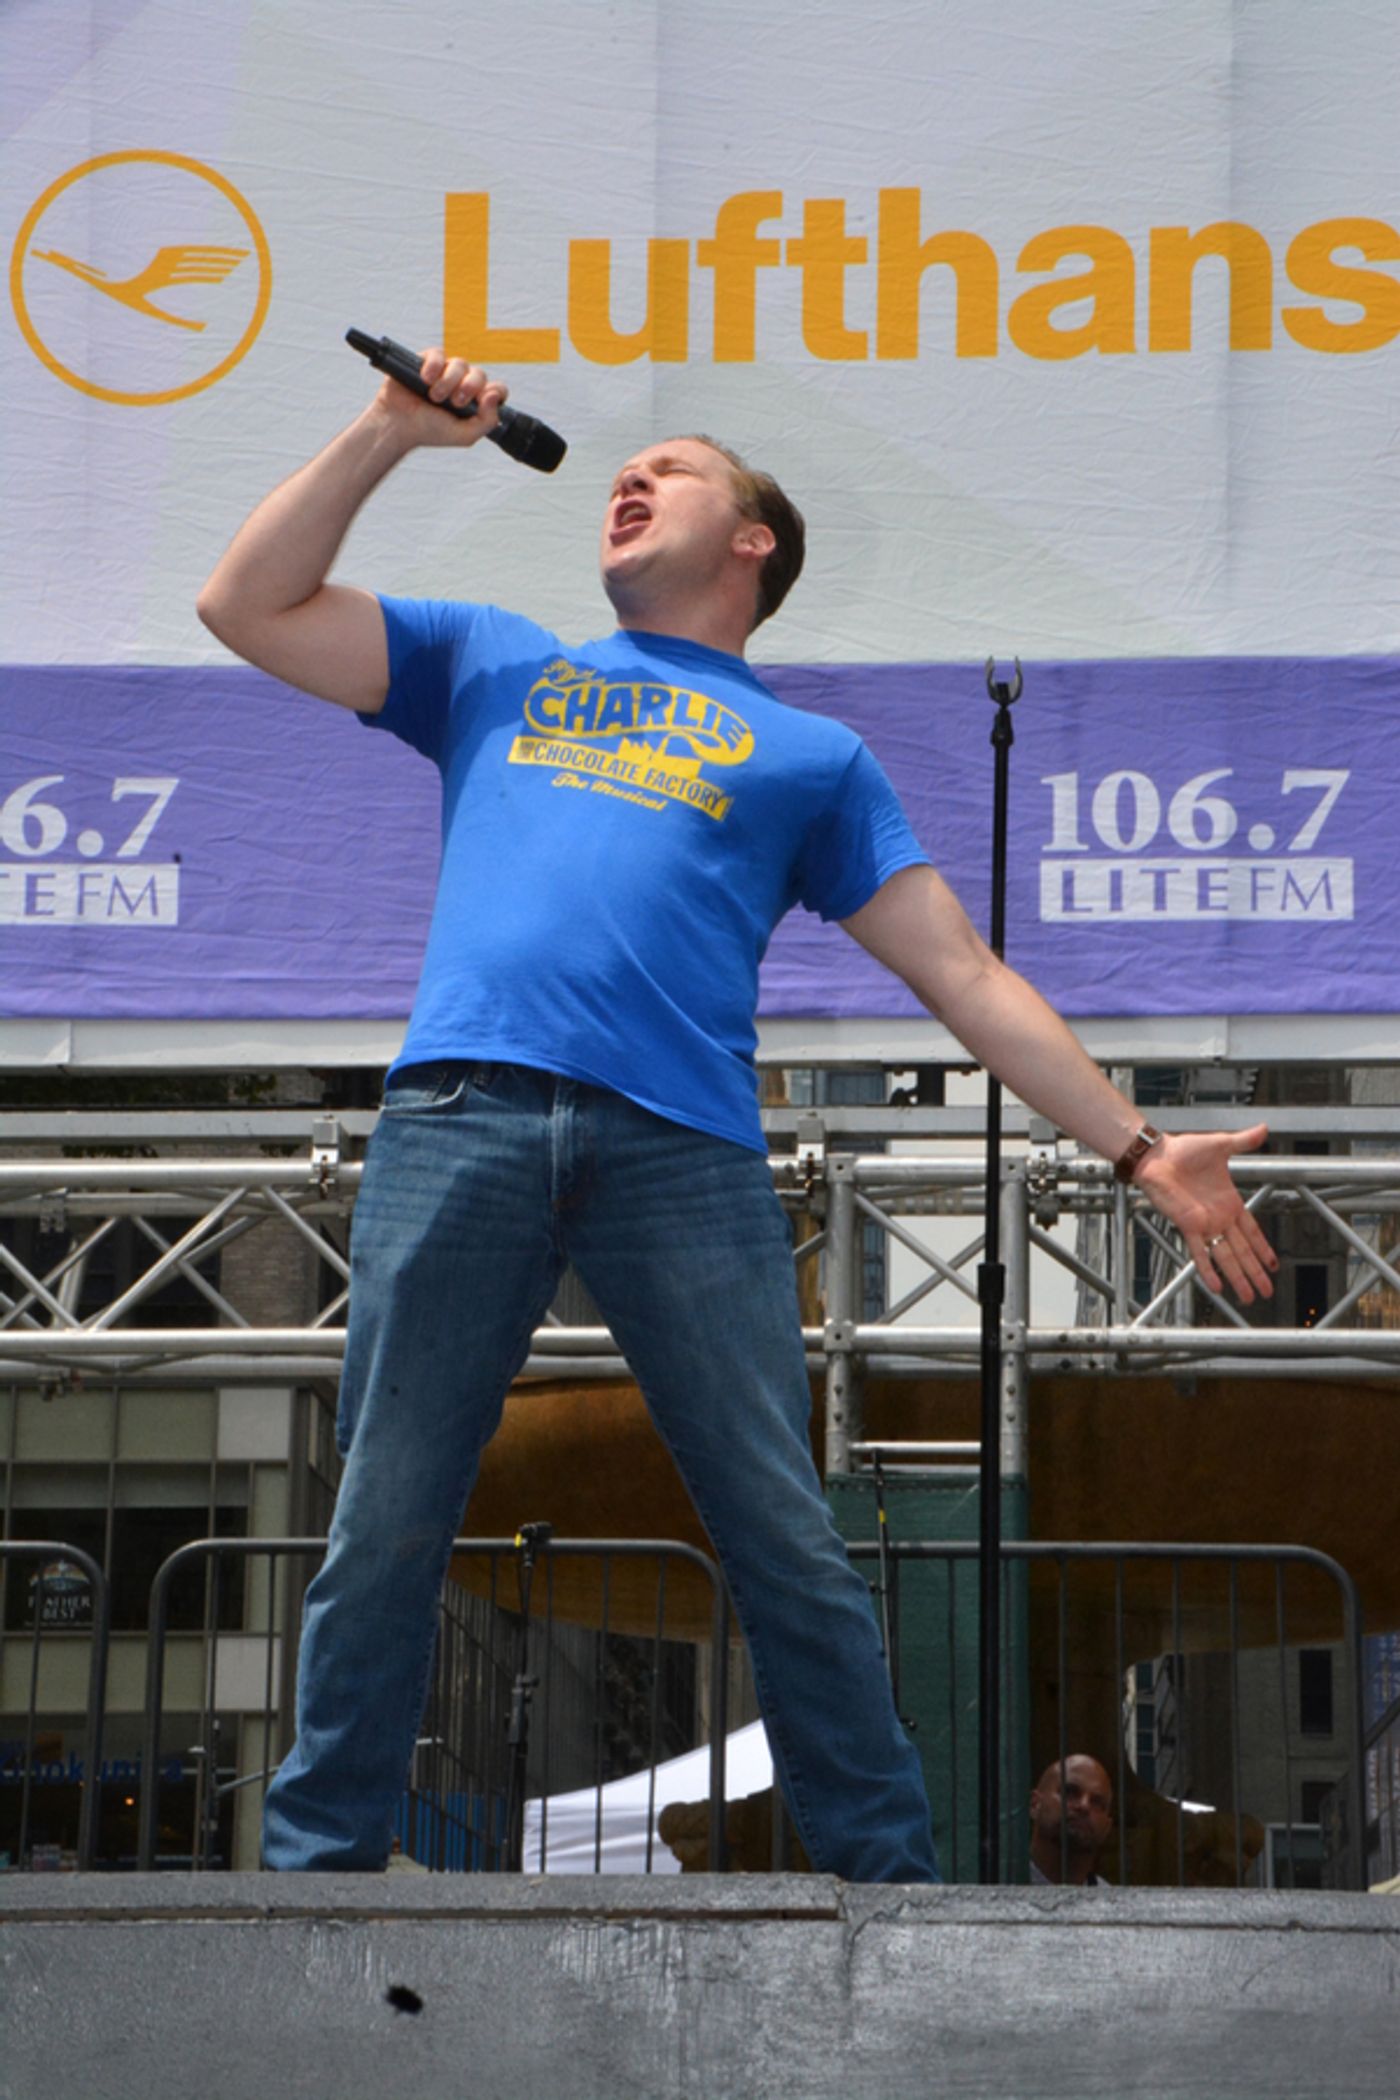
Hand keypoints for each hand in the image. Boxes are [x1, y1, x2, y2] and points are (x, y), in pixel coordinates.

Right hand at [370, 348, 508, 449]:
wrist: (399, 425)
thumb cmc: (430, 431)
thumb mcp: (465, 436)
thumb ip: (487, 421)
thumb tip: (494, 396)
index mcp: (474, 402)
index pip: (497, 389)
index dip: (494, 392)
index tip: (480, 401)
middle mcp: (462, 384)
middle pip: (479, 374)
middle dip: (470, 387)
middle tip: (455, 402)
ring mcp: (445, 372)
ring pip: (460, 363)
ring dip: (449, 381)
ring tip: (434, 396)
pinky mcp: (427, 361)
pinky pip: (438, 354)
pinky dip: (434, 366)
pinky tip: (425, 379)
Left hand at [1133, 1123, 1277, 1304]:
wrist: (1157, 1154)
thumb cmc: (1184, 1150)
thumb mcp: (1221, 1145)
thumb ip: (1243, 1142)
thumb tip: (1264, 1128)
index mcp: (1229, 1203)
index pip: (1251, 1232)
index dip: (1262, 1249)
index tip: (1273, 1265)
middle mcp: (1219, 1218)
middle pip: (1242, 1252)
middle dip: (1255, 1273)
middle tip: (1267, 1292)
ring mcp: (1204, 1224)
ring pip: (1226, 1257)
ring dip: (1238, 1278)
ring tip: (1249, 1297)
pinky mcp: (1188, 1225)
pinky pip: (1200, 1252)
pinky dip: (1208, 1270)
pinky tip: (1218, 1287)